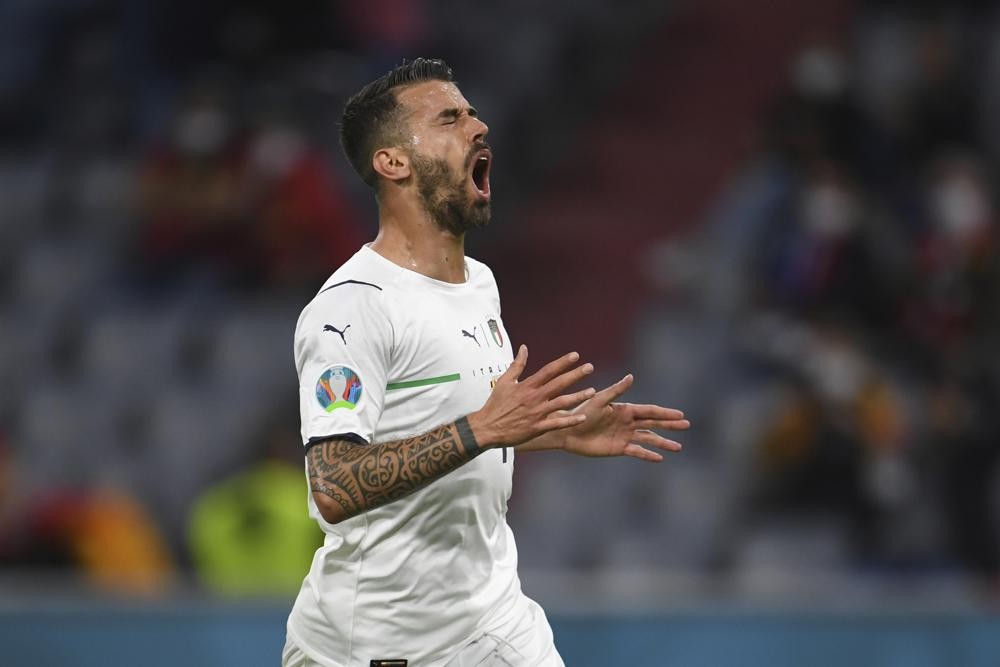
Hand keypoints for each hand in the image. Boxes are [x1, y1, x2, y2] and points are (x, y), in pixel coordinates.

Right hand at [468, 345, 596, 448]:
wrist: (487, 427)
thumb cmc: (495, 405)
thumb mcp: (505, 381)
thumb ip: (517, 365)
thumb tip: (524, 348)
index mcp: (527, 386)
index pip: (548, 370)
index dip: (562, 362)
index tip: (575, 355)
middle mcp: (534, 397)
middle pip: (559, 383)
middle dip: (575, 374)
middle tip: (589, 367)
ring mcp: (537, 413)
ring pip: (562, 402)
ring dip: (578, 396)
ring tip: (592, 391)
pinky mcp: (537, 427)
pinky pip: (557, 423)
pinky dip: (570, 420)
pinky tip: (582, 417)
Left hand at [562, 373, 689, 461]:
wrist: (568, 431)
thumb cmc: (581, 412)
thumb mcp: (599, 400)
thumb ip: (616, 390)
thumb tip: (631, 377)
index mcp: (625, 409)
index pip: (650, 411)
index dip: (666, 413)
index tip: (680, 415)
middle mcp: (628, 422)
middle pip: (654, 424)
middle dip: (670, 424)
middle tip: (687, 425)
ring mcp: (624, 436)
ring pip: (649, 439)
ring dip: (663, 442)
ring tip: (678, 447)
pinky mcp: (618, 448)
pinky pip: (637, 451)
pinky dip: (648, 454)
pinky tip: (660, 458)